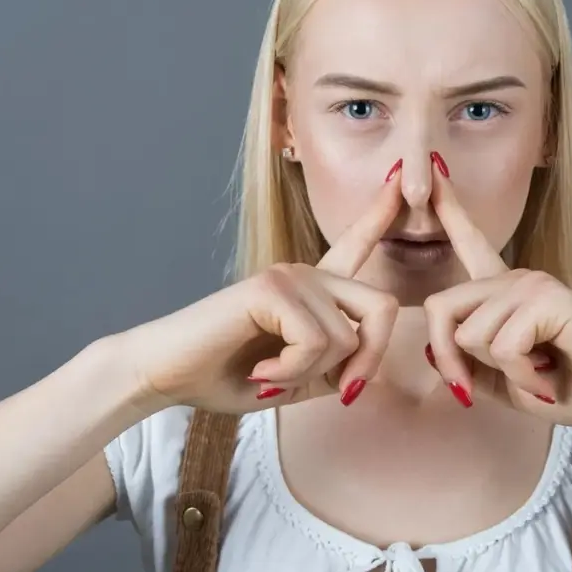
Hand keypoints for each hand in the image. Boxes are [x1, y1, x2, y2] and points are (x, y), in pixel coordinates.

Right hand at [112, 161, 404, 413]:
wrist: (167, 374)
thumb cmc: (228, 375)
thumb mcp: (297, 380)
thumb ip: (335, 369)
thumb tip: (370, 370)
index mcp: (315, 290)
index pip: (357, 245)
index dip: (383, 216)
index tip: (404, 180)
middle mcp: (307, 272)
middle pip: (383, 307)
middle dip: (368, 361)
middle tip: (336, 390)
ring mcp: (290, 275)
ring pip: (348, 336)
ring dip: (311, 375)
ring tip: (271, 375)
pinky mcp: (270, 287)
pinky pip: (317, 341)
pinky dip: (292, 372)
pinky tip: (261, 371)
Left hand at [423, 153, 571, 430]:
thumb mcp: (506, 383)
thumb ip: (470, 365)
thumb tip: (429, 348)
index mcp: (505, 292)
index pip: (470, 244)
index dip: (449, 210)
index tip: (433, 171)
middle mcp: (515, 278)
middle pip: (440, 308)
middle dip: (450, 362)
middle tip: (479, 390)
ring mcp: (531, 283)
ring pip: (469, 335)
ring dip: (503, 373)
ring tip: (540, 373)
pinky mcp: (548, 297)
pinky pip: (502, 347)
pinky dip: (522, 377)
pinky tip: (550, 375)